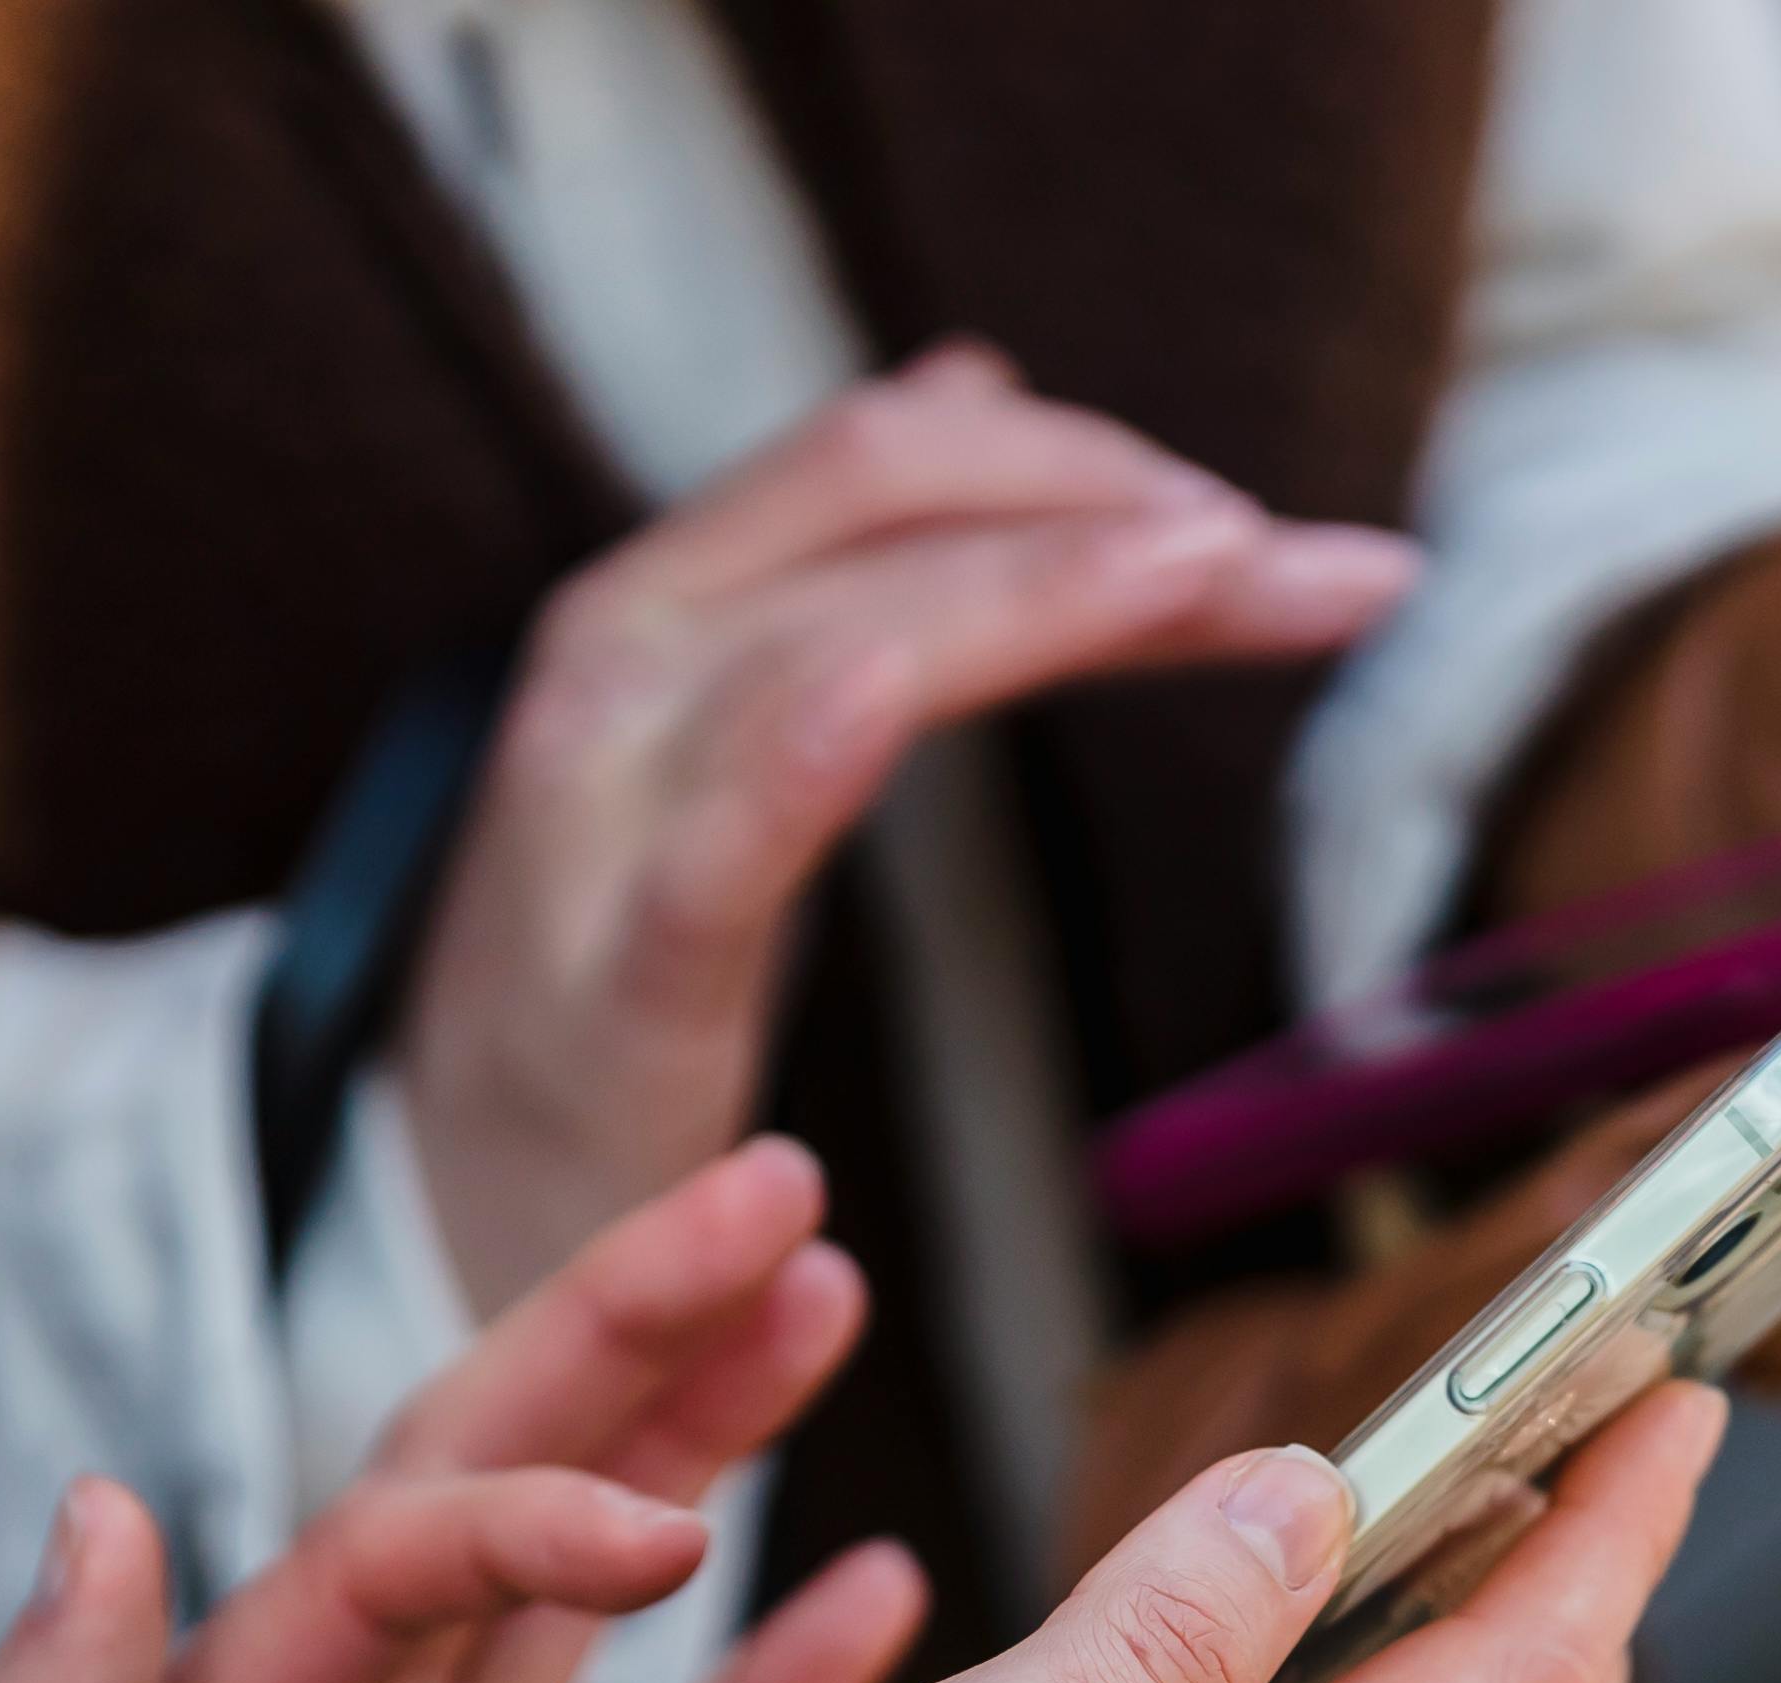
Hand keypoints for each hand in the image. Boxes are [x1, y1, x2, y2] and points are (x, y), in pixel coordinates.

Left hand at [0, 1161, 921, 1682]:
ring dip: (707, 1443)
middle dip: (635, 1334)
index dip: (528, 1515)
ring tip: (827, 1301)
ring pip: (598, 1604)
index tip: (664, 1526)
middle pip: (500, 1490)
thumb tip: (105, 1513)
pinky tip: (879, 1600)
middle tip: (777, 1195)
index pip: (392, 1559)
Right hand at [400, 347, 1420, 1318]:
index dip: (1088, 464)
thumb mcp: (742, 732)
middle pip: (887, 512)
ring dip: (1042, 589)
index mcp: (672, 600)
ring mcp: (602, 807)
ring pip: (833, 639)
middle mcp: (625, 657)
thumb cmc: (622, 966)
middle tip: (1316, 560)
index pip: (895, 466)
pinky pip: (716, 846)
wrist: (464, 1198)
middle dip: (1113, 510)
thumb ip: (863, 563)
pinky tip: (883, 692)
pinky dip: (801, 752)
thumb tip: (982, 386)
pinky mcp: (614, 976)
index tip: (1270, 530)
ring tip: (1217, 568)